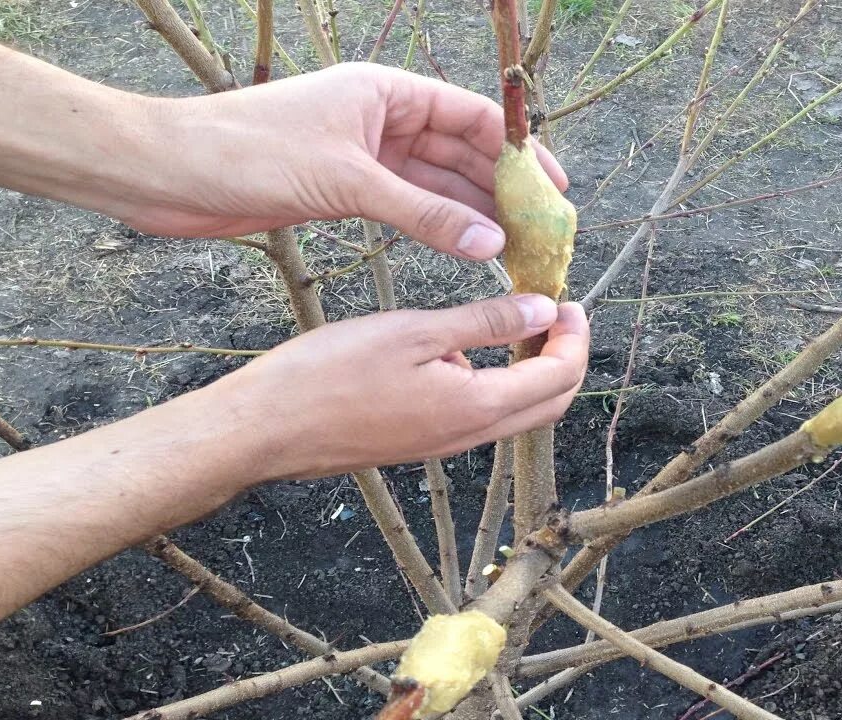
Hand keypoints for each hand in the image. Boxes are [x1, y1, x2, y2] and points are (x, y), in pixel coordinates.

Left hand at [124, 64, 567, 259]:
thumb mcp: (347, 183)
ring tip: (517, 251)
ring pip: (438, 185)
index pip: (472, 117)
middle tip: (542, 234)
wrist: (171, 175)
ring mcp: (366, 156)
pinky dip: (439, 229)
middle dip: (503, 191)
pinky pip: (409, 208)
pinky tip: (470, 252)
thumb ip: (424, 215)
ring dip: (476, 215)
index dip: (520, 152)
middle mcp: (383, 119)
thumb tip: (491, 243)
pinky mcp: (346, 190)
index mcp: (387, 92)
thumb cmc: (250, 154)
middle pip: (462, 153)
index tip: (555, 191)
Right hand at [206, 294, 588, 481]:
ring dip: (532, 371)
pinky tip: (467, 348)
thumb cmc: (331, 375)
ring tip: (519, 321)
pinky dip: (497, 382)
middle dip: (565, 358)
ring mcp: (444, 444)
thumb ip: (486, 322)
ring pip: (516, 412)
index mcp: (477, 408)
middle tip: (557, 313)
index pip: (558, 378)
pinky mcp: (421, 442)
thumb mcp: (415, 331)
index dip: (574, 337)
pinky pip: (479, 416)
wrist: (267, 429)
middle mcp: (469, 436)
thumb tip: (543, 310)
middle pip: (548, 404)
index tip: (569, 301)